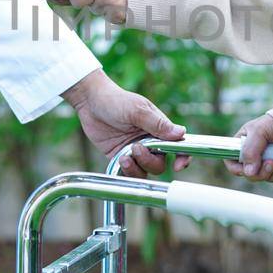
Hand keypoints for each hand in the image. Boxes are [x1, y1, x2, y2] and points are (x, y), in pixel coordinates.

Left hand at [63, 69, 188, 177]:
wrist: (90, 102)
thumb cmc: (116, 100)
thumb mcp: (137, 110)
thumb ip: (158, 124)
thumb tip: (181, 133)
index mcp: (159, 128)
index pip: (177, 146)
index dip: (183, 157)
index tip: (179, 166)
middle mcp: (149, 141)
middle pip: (160, 163)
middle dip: (150, 161)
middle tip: (136, 148)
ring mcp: (134, 151)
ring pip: (145, 170)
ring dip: (137, 167)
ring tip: (125, 156)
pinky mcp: (120, 156)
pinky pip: (129, 172)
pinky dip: (127, 171)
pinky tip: (120, 160)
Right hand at [226, 114, 272, 182]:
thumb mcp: (258, 131)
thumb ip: (250, 150)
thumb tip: (249, 173)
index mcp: (243, 146)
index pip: (232, 163)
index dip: (238, 169)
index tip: (248, 170)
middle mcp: (255, 156)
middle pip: (252, 175)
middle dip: (263, 171)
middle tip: (272, 162)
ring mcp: (269, 163)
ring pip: (268, 178)